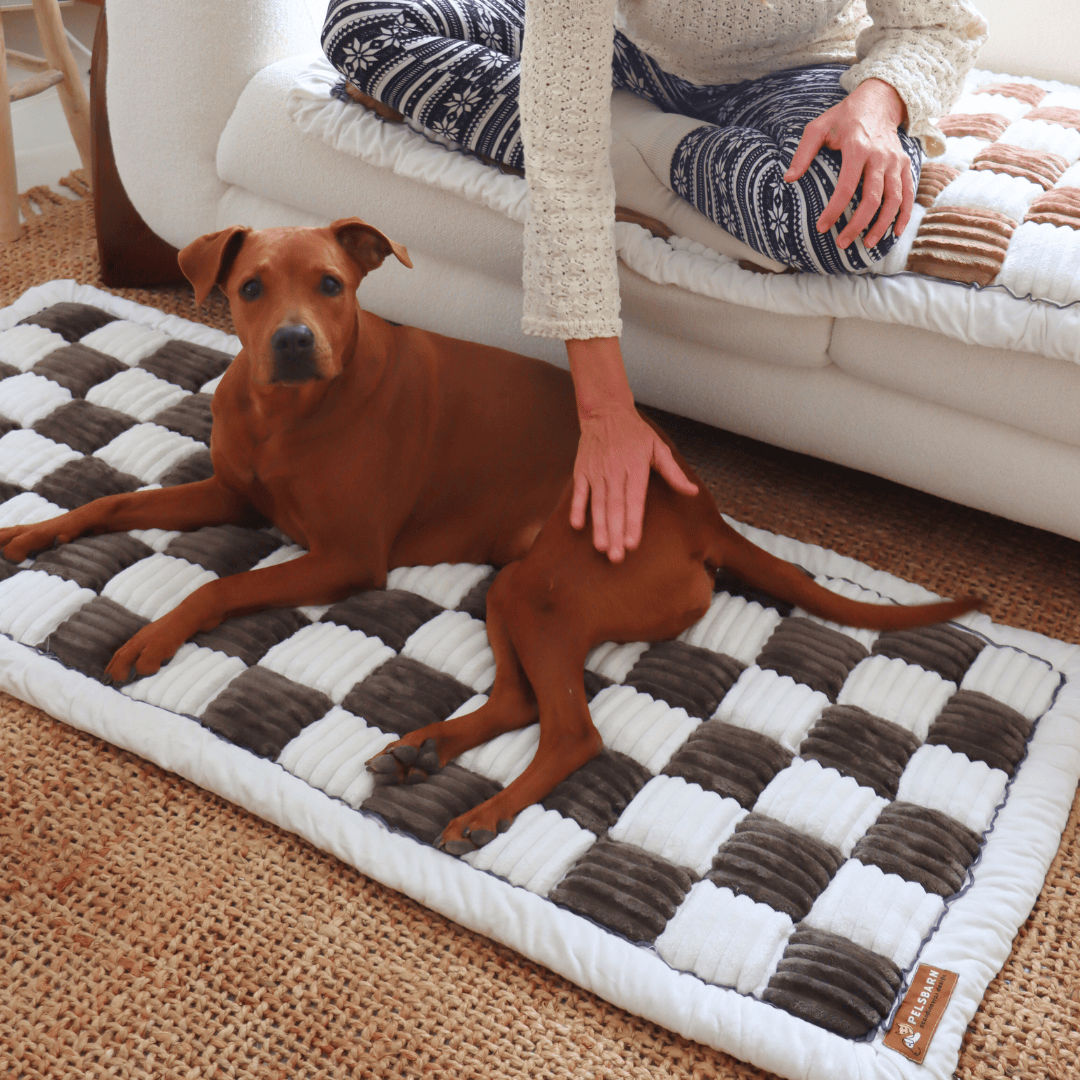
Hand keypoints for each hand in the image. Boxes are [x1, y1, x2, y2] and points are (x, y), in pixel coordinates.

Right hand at [565, 337, 697, 562]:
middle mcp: (615, 472)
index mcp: (636, 468)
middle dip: (615, 533)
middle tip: (616, 557)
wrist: (606, 411)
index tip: (632, 544)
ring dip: (598, 527)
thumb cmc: (635, 433)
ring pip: (598, 504)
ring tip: (601, 548)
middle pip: (615, 507)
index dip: (632, 523)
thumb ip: (673, 473)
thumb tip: (692, 492)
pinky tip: (577, 526)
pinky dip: (577, 508)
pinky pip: (579, 492)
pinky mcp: (582, 471)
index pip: (634, 501)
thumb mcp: (658, 448)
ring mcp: (596, 472)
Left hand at [784, 78, 913, 251]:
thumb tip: (788, 179)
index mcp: (858, 147)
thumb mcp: (818, 127)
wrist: (879, 100)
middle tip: (842, 243)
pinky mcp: (905, 165)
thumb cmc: (843, 117)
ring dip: (882, 225)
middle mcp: (880, 156)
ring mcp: (896, 161)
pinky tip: (895, 233)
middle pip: (873, 198)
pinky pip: (908, 193)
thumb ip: (803, 153)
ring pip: (894, 199)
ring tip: (867, 244)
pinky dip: (903, 214)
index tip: (822, 228)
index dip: (834, 210)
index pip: (847, 186)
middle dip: (858, 224)